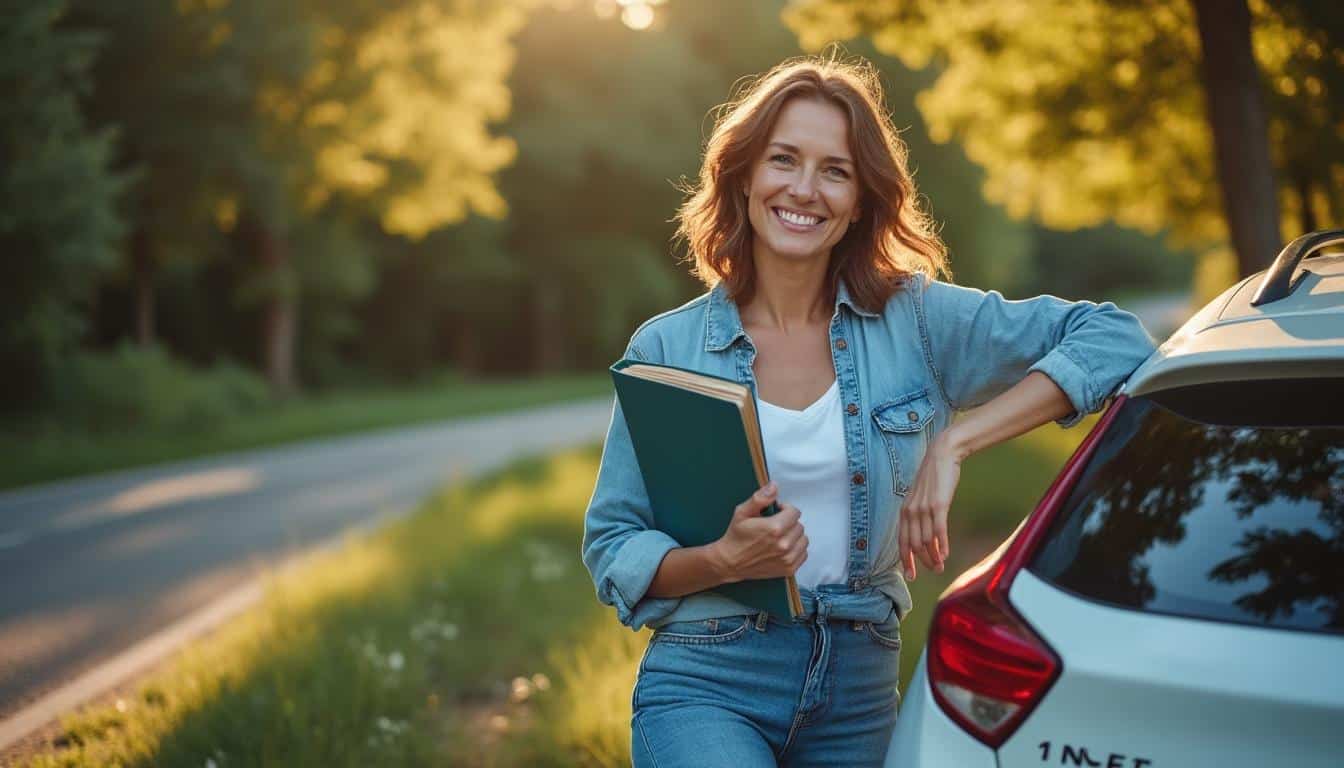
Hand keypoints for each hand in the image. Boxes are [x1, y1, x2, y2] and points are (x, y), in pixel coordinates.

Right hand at [709, 482, 807, 582]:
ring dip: (794, 536)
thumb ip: (760, 498)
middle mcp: (784, 544)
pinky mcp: (789, 569)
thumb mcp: (742, 512)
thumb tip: (774, 486)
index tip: (776, 513)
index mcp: (775, 528)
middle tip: (775, 526)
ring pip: (803, 540)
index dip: (785, 510)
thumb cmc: (736, 537)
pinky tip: (783, 548)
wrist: (730, 563)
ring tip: (780, 537)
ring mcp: (788, 558)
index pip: (795, 512)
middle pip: (799, 526)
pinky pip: (803, 554)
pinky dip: (796, 549)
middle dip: (789, 523)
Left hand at [899, 431, 963, 580]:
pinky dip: (941, 546)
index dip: (906, 561)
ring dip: (934, 557)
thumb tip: (925, 536)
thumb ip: (919, 516)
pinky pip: (938, 531)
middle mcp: (911, 512)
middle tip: (934, 571)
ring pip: (926, 541)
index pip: (902, 542)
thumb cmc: (933, 479)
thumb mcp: (921, 498)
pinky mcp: (939, 505)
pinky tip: (945, 555)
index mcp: (904, 511)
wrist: (942, 456)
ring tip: (941, 567)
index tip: (911, 576)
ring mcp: (924, 509)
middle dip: (922, 563)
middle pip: (914, 545)